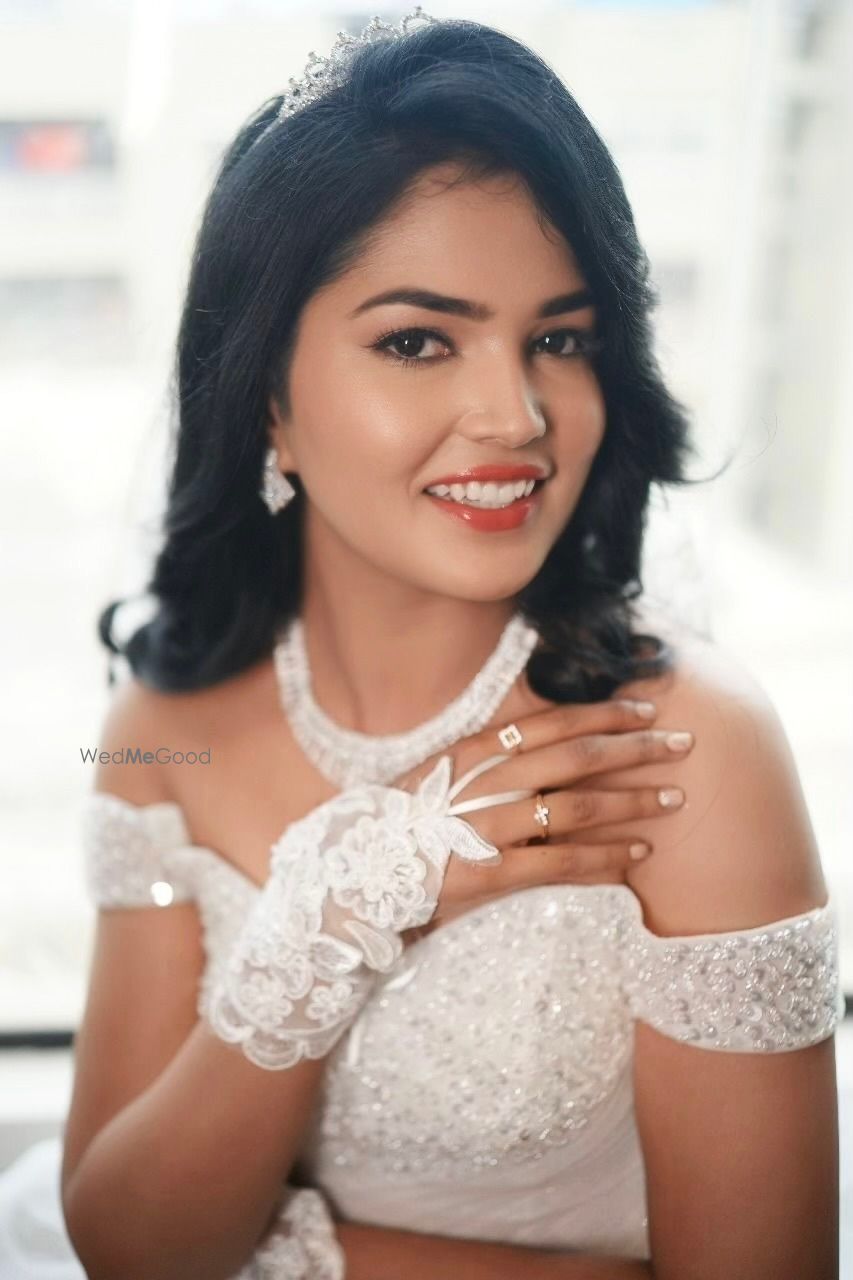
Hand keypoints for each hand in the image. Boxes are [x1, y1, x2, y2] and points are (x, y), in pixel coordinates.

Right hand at [393, 698, 693, 925]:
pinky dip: (607, 857)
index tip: (647, 710)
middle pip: (577, 757)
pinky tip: (639, 854)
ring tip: (674, 798)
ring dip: (633, 801)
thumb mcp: (443, 774)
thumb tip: (553, 742)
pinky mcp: (488, 874)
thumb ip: (492, 759)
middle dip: (637, 748)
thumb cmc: (405, 822)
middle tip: (684, 744)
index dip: (605, 714)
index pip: (552, 721)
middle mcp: (483, 781)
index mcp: (472, 749)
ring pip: (578, 807)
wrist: (354, 877)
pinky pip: (563, 863)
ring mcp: (486, 827)